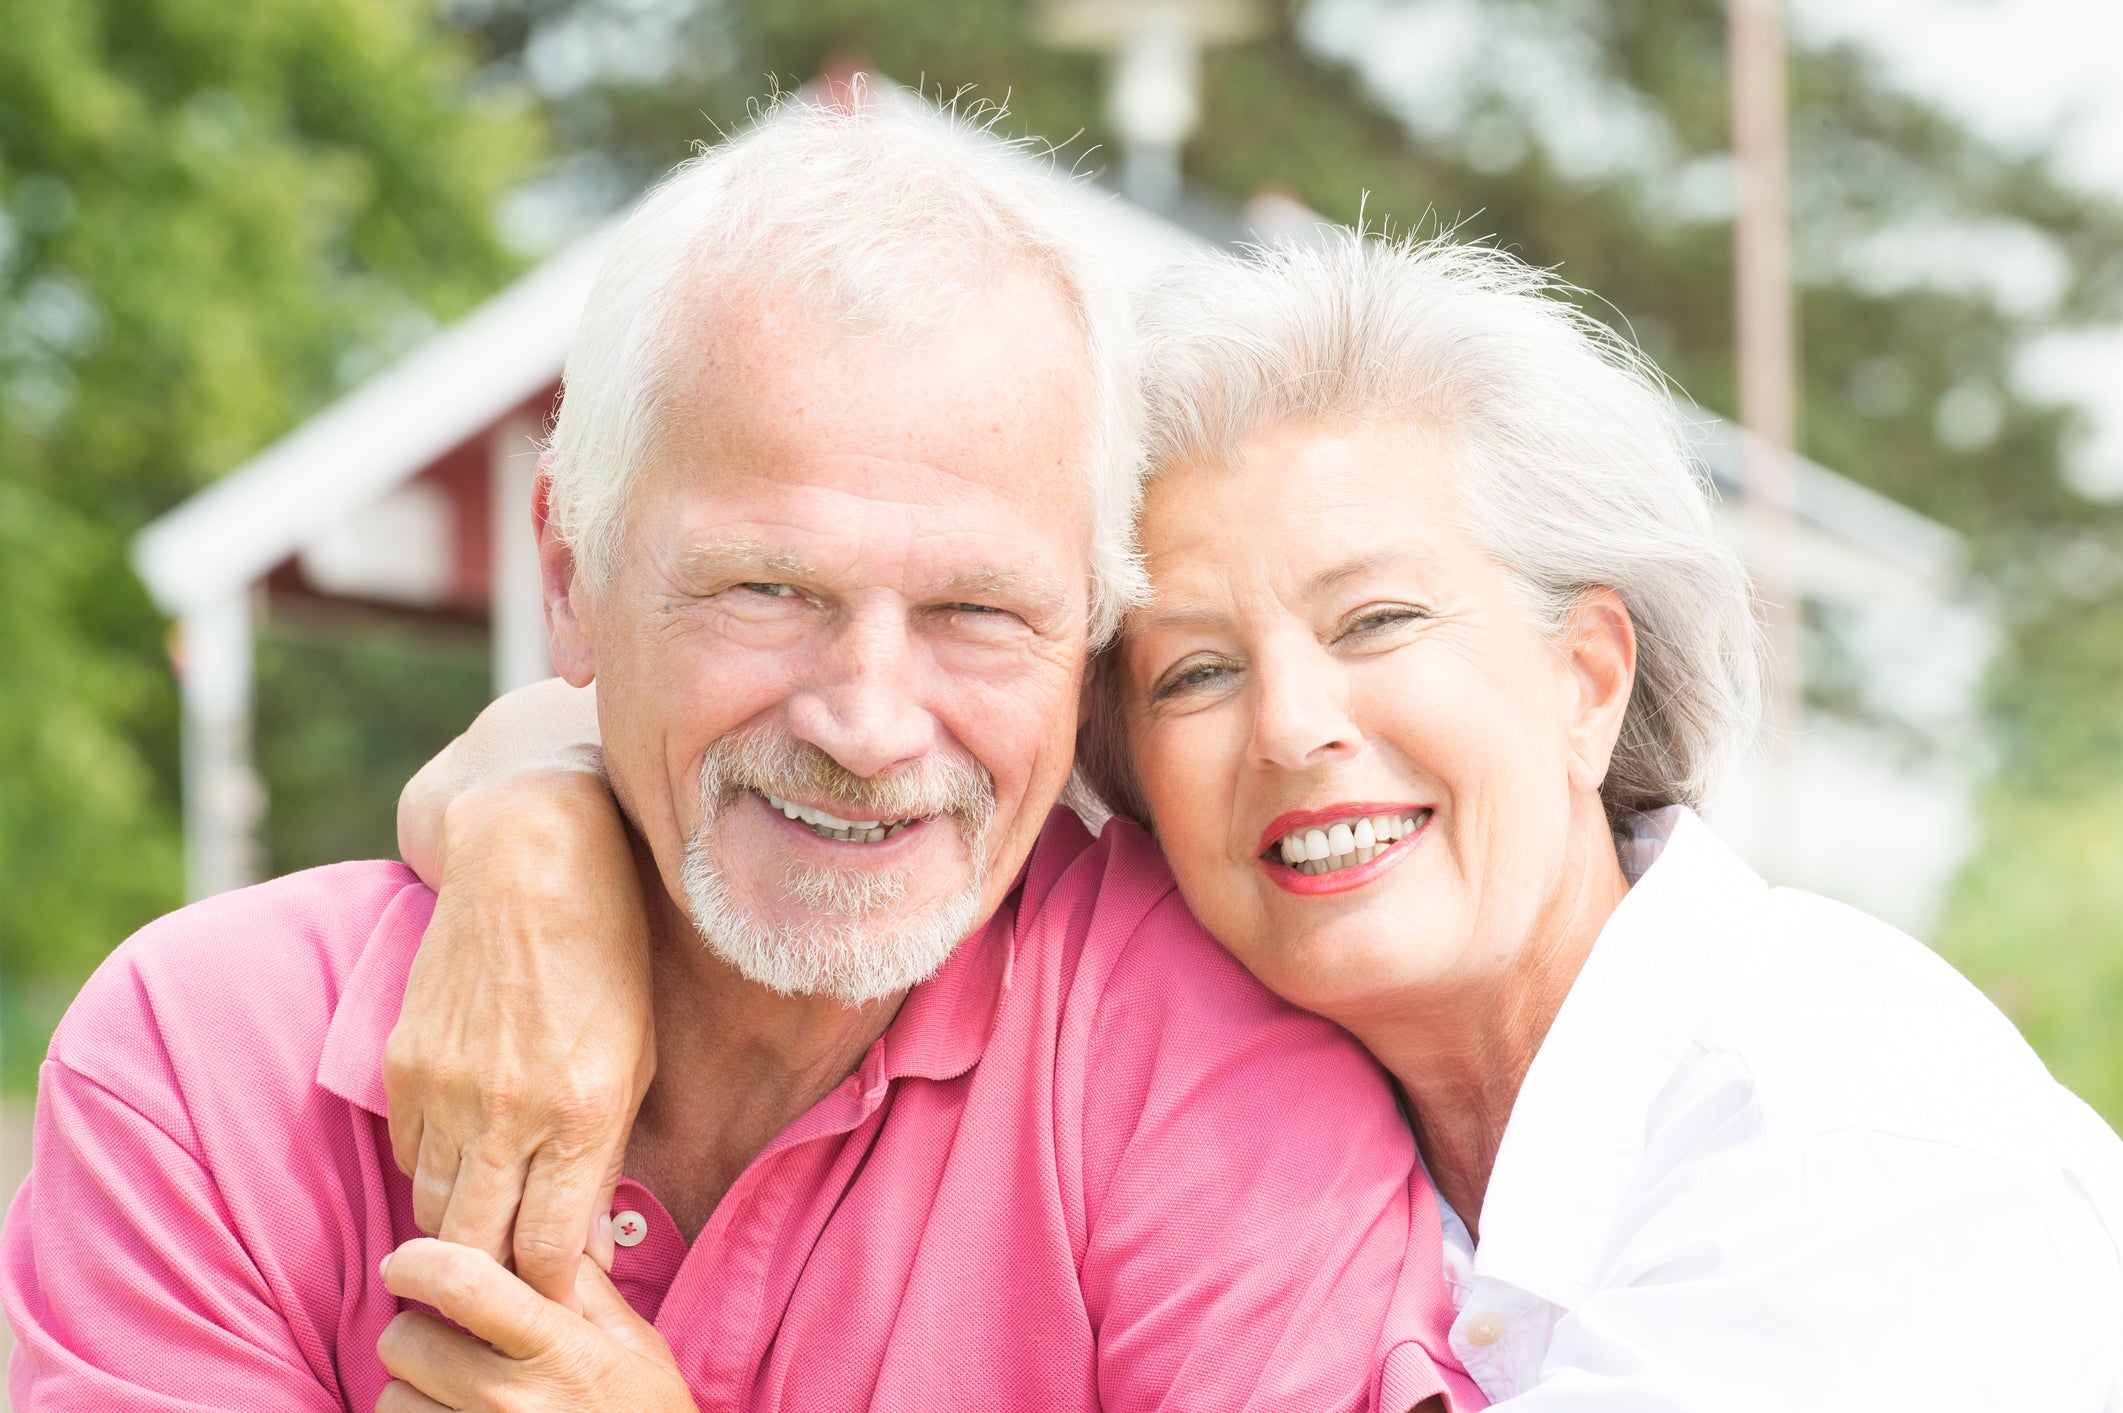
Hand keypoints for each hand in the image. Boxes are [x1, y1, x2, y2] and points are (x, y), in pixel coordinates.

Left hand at [377, 1238, 695, 1412]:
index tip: (408, 1262)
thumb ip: (587, 1288)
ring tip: (459, 1395)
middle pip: (404, 1340)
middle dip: (421, 1331)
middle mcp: (509, 1401)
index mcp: (558, 1350)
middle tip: (454, 1342)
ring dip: (415, 1391)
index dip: (420, 1260)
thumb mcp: (639, 1348)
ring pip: (391, 1398)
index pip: (461, 1284)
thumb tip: (547, 1237)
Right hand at [383, 770, 655, 1307]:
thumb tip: (582, 1244)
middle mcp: (509, 1113)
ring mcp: (448, 1089)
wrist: (532, 863)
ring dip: (459, 1231)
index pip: (545, 1255)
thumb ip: (605, 1157)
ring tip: (487, 1228)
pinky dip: (432, 1174)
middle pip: (478, 1251)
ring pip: (433, 1212)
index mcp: (582, 1114)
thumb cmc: (608, 957)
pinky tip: (462, 1162)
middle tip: (513, 1276)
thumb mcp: (637, 1060)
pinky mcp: (404, 1064)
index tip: (555, 1291)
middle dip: (496, 1278)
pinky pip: (408, 1156)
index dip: (547, 1289)